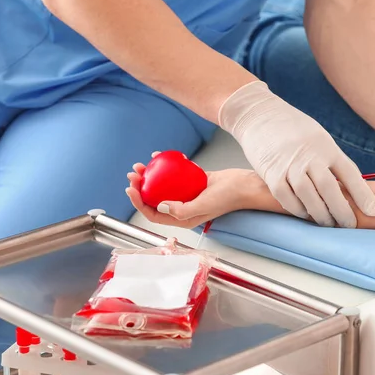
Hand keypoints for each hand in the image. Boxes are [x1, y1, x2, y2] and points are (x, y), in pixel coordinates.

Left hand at [126, 154, 256, 227]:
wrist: (243, 185)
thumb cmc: (226, 198)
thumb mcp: (203, 207)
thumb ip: (181, 210)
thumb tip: (160, 205)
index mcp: (182, 218)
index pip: (154, 214)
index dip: (139, 203)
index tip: (131, 188)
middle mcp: (182, 207)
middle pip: (155, 198)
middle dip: (140, 187)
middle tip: (134, 174)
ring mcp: (186, 194)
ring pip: (162, 185)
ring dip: (150, 175)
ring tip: (142, 165)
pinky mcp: (192, 181)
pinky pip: (175, 173)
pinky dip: (166, 165)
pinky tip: (160, 156)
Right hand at [218, 81, 374, 227]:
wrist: (260, 115)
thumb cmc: (293, 129)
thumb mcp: (319, 137)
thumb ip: (331, 160)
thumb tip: (347, 188)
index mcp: (326, 146)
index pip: (350, 174)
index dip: (363, 195)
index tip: (372, 212)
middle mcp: (309, 156)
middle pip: (330, 189)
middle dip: (341, 211)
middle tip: (348, 225)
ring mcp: (289, 165)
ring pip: (308, 196)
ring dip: (320, 214)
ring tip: (327, 223)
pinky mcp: (271, 173)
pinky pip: (286, 198)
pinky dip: (297, 209)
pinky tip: (304, 213)